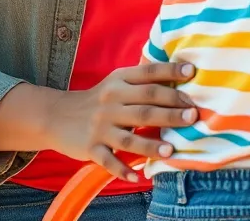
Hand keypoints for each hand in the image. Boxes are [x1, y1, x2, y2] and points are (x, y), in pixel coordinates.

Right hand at [45, 62, 197, 181]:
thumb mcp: (117, 82)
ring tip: (171, 149)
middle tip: (193, 115)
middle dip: (170, 111)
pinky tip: (137, 177)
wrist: (57, 115)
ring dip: (150, 144)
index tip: (191, 72)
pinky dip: (122, 169)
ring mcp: (100, 126)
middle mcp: (111, 102)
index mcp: (120, 82)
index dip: (170, 72)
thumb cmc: (100, 99)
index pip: (147, 74)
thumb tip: (182, 77)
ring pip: (129, 137)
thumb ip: (143, 81)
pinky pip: (108, 160)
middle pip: (144, 107)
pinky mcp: (90, 147)